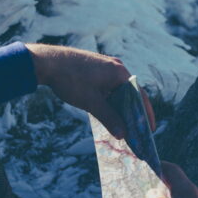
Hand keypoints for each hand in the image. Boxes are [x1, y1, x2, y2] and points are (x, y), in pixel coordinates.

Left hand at [26, 44, 154, 138]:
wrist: (46, 62)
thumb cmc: (71, 80)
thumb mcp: (91, 103)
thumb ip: (109, 118)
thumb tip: (122, 135)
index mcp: (119, 72)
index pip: (139, 95)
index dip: (146, 114)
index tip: (150, 129)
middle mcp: (116, 67)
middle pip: (130, 94)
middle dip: (132, 113)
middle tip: (136, 132)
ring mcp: (105, 66)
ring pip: (118, 91)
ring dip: (120, 108)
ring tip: (122, 126)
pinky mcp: (95, 69)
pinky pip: (109, 87)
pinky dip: (110, 101)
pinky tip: (107, 113)